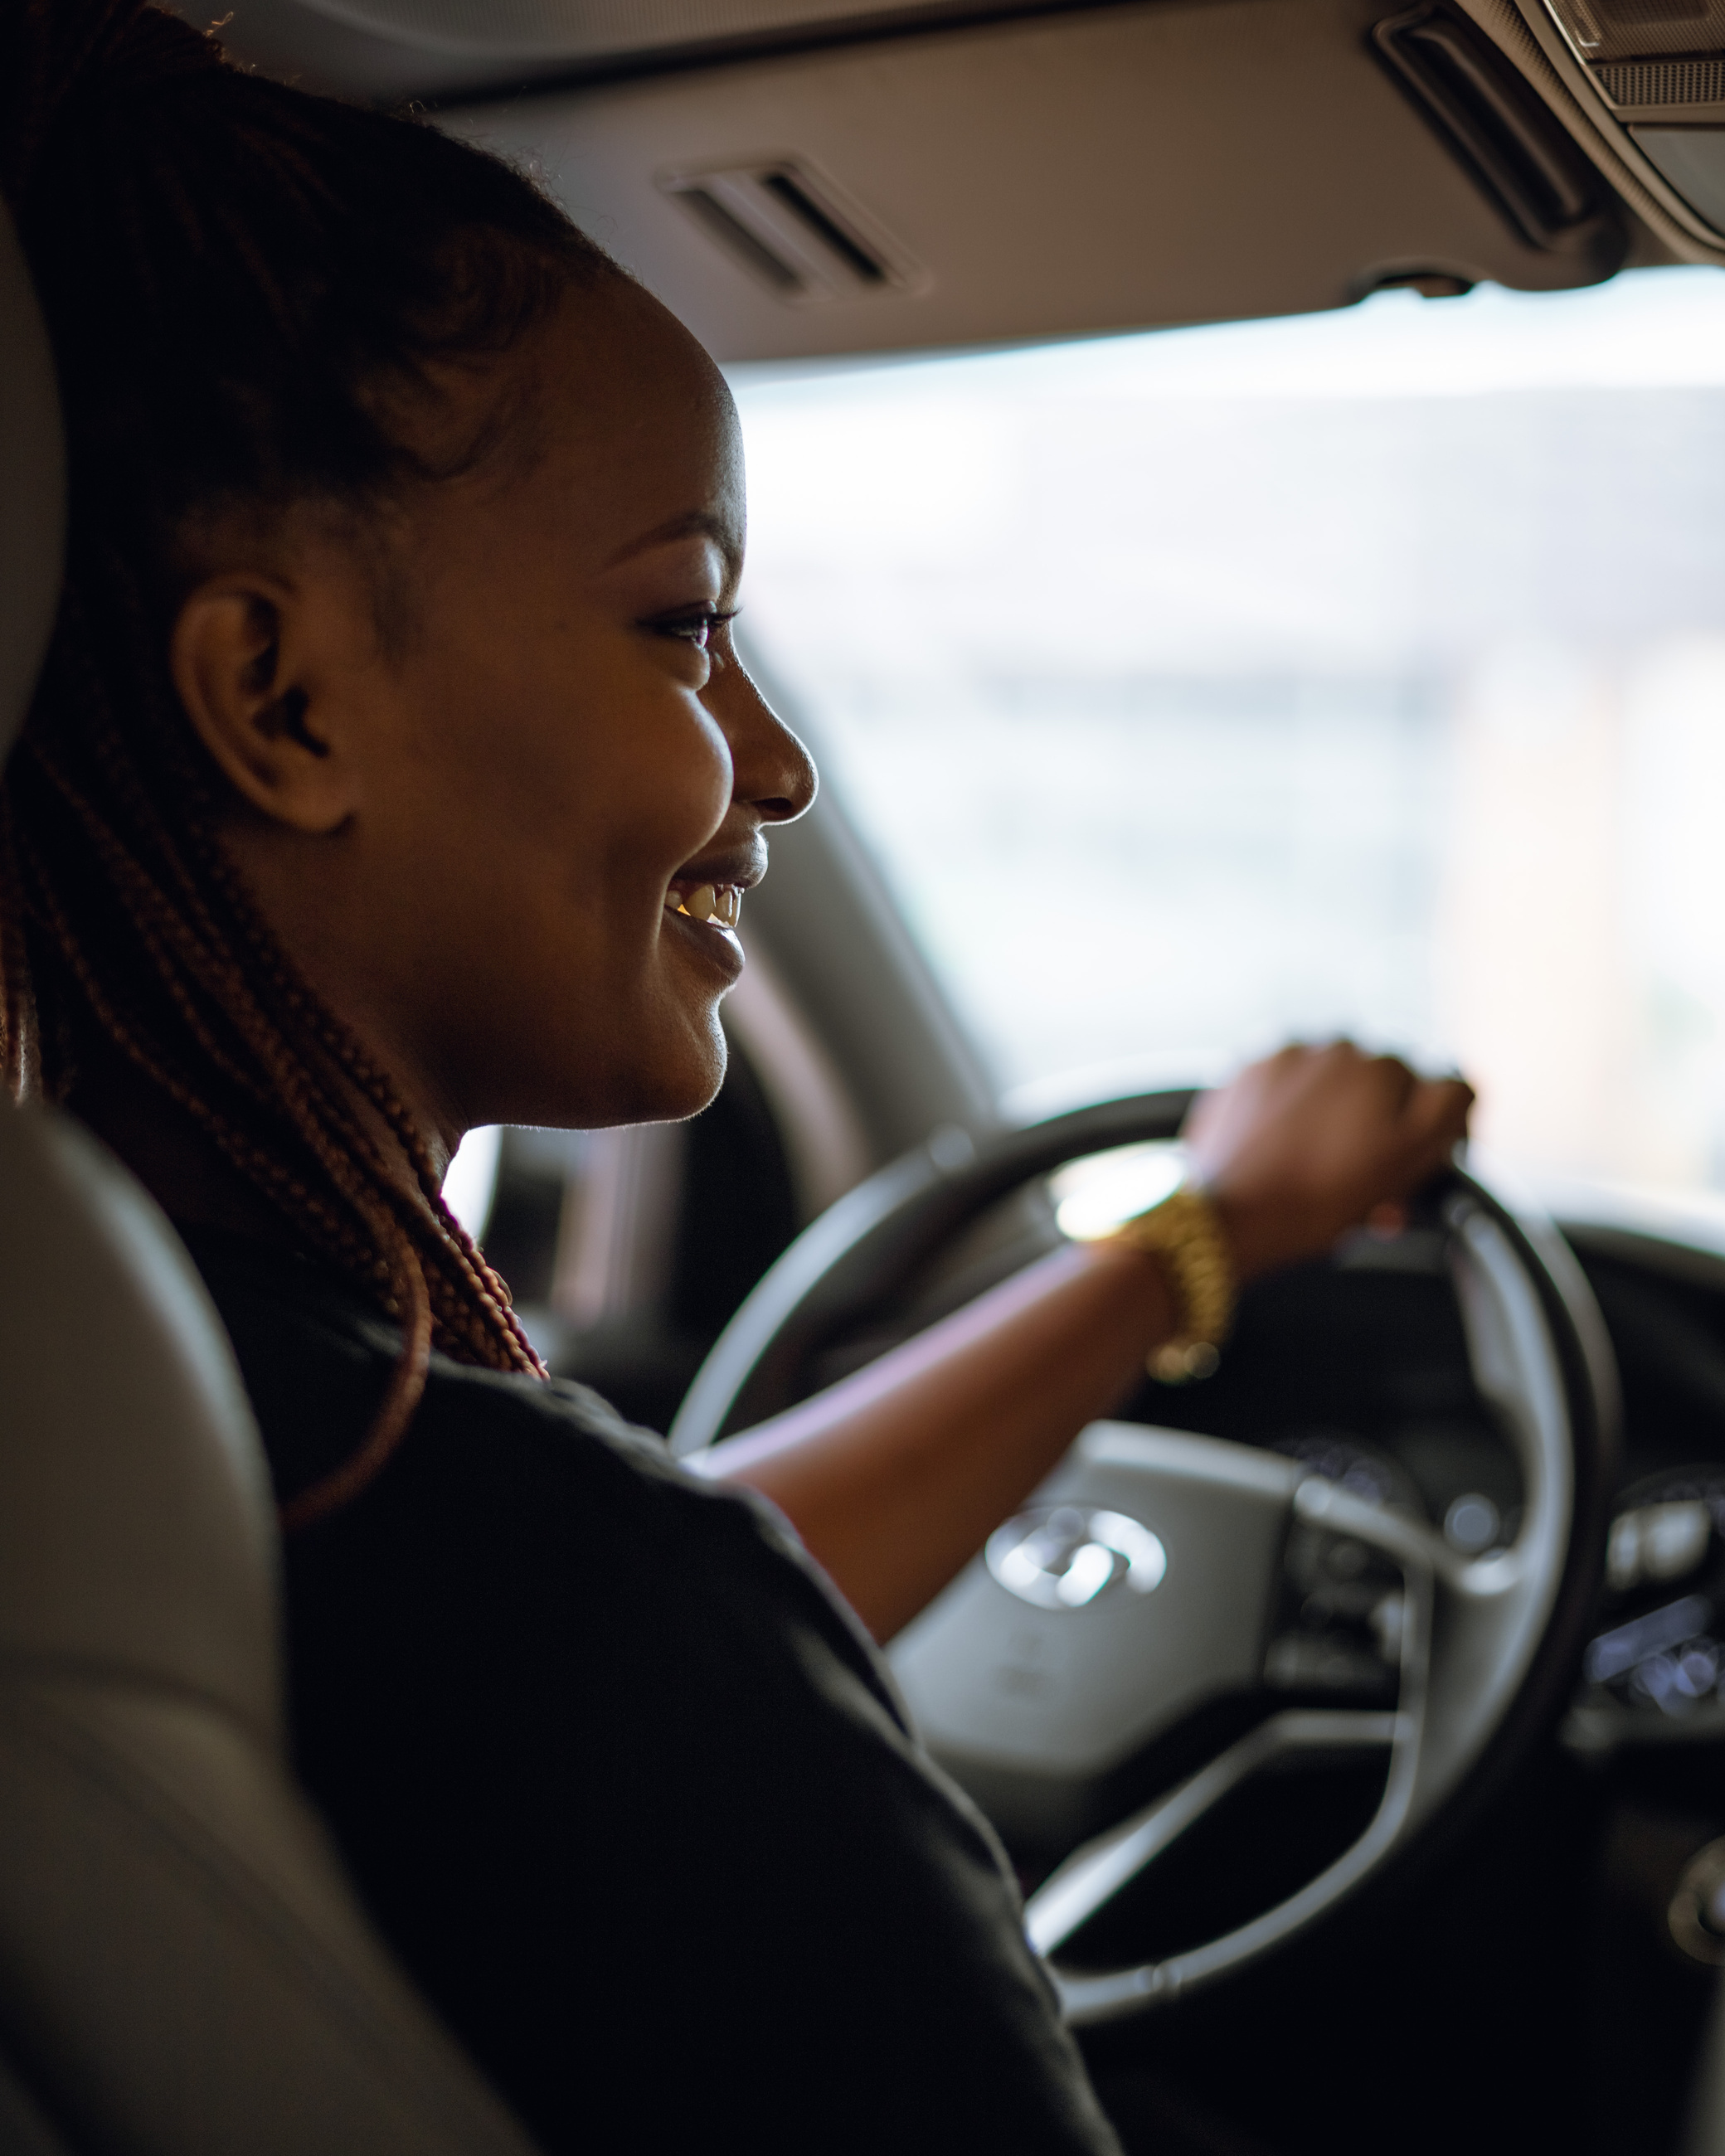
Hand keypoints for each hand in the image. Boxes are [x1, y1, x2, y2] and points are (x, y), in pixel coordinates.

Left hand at [1182, 1042, 1473, 1282]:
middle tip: (1359, 1173)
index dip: (1425, 1136)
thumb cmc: (1318, 1201)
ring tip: (1317, 1162)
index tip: (1410, 1166)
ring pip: (1332, 1082)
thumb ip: (1447, 1108)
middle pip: (1379, 1085)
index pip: (1432, 1093)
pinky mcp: (1246, 1067)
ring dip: (1334, 1111)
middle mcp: (1338, 1046)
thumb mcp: (1406, 1162)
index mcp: (1385, 1067)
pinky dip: (1290, 1109)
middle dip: (1377, 1122)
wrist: (1228, 1215)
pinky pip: (1285, 1083)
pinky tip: (1283, 1148)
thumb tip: (1457, 1086)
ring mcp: (1288, 1053)